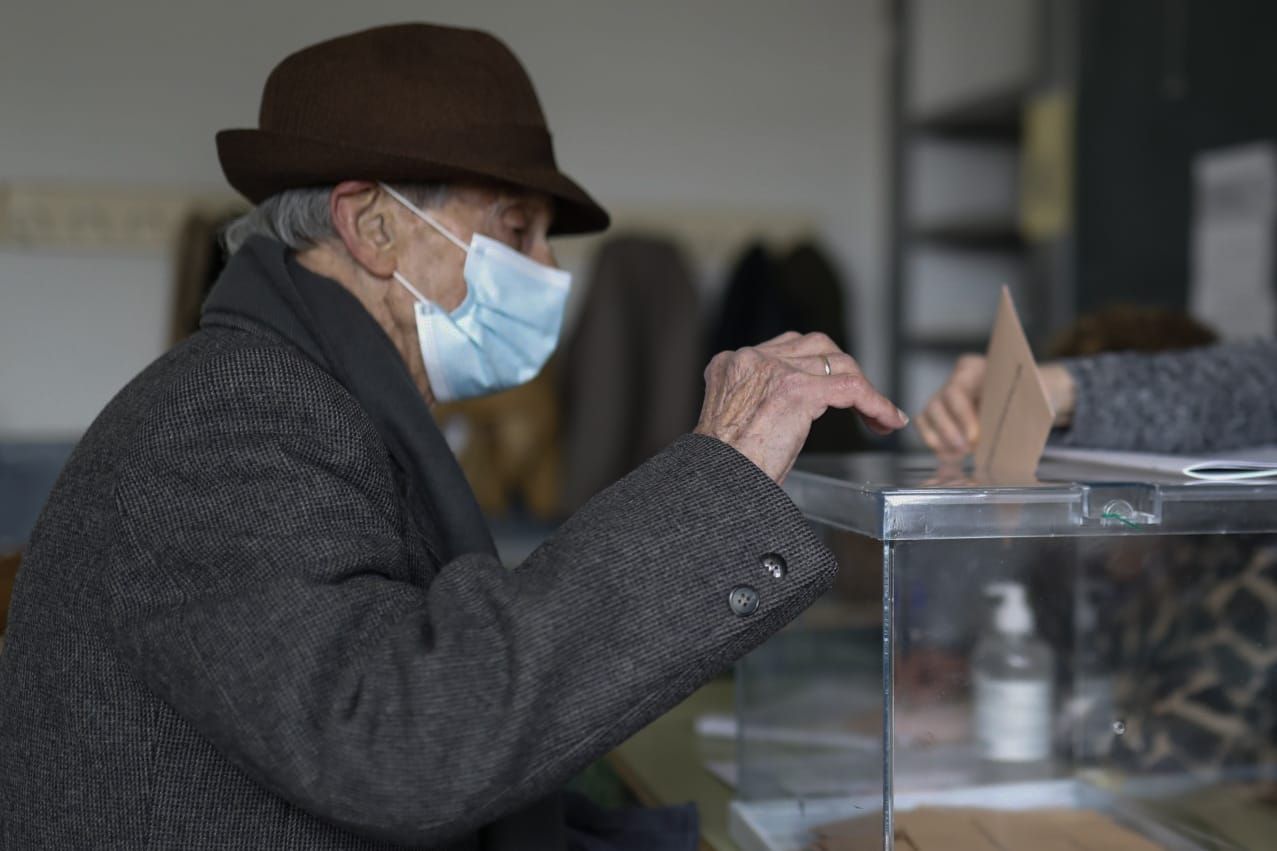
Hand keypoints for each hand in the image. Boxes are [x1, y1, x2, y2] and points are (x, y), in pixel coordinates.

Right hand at [694, 332, 908, 482]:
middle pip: (817, 347)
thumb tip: (793, 412)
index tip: (836, 391)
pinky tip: (888, 421)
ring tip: (878, 417)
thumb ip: (759, 402)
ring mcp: (775, 371)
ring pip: (839, 364)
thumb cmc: (723, 469)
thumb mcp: (736, 422)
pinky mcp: (796, 391)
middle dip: (846, 371)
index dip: (821, 368)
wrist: (713, 484)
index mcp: (733, 365)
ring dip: (865, 389)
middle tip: (861, 404)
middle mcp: (752, 359)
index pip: (790, 348)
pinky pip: (852, 389)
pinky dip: (876, 404)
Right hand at [916, 355, 1076, 457]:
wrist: (1021, 395)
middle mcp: (952, 381)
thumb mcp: (1028, 394)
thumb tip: (1013, 425)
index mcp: (972, 369)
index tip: (974, 438)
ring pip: (927, 416)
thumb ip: (1017, 405)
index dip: (963, 416)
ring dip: (941, 439)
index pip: (957, 391)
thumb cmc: (1025, 393)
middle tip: (965, 450)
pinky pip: (926, 428)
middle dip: (949, 431)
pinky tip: (952, 457)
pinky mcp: (936, 415)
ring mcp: (941, 398)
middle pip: (936, 405)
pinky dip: (936, 444)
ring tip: (959, 455)